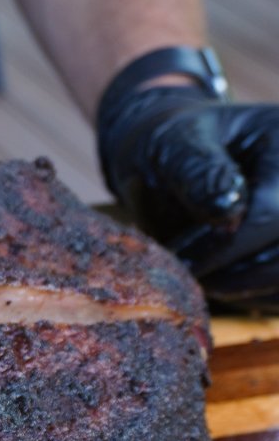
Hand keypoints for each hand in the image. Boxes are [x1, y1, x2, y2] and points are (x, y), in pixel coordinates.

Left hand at [99, 85, 278, 310]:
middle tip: (187, 272)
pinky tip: (221, 280)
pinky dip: (252, 295)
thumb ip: (197, 172)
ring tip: (200, 272)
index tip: (181, 261)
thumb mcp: (173, 145)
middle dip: (233, 272)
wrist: (179, 163)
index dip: (225, 246)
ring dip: (241, 288)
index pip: (274, 212)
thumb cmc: (172, 149)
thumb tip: (226, 210)